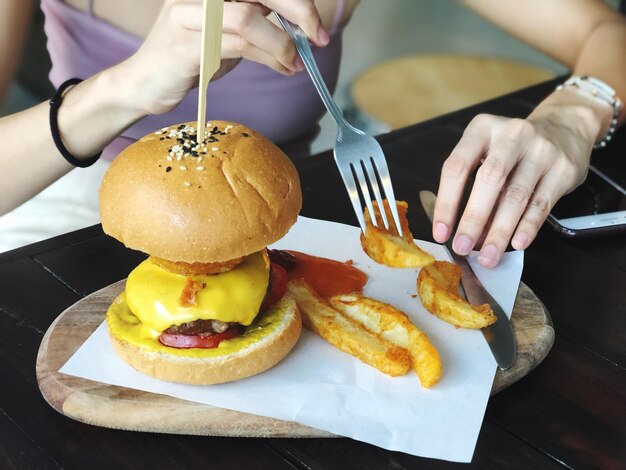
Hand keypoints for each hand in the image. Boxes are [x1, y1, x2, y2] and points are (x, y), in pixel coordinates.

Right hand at [115, 0, 326, 115]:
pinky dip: (268, 57)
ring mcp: (188, 14)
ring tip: (294, 63)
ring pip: (249, 18)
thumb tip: (301, 35)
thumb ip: (257, 26)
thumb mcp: (228, 37)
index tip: (317, 26)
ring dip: (281, 44)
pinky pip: (237, 45)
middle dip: (298, 10)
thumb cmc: (187, 59)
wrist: (142, 85)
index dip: (296, 0)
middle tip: (317, 38)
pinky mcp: (184, 44)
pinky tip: (282, 68)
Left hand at [432, 87, 610, 267]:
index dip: (446, 202)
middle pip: (489, 179)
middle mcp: (512, 135)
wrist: (566, 128)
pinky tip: (517, 244)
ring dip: (500, 231)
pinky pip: (542, 203)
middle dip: (473, 218)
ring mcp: (541, 150)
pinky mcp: (564, 168)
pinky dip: (528, 226)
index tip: (441, 233)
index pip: (457, 166)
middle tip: (462, 247)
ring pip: (516, 195)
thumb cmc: (514, 149)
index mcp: (482, 129)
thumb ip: (474, 189)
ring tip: (488, 256)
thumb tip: (465, 234)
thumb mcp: (488, 154)